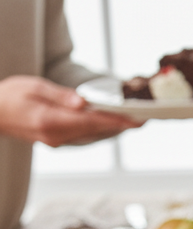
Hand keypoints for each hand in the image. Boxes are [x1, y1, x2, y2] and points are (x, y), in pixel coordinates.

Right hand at [0, 75, 140, 145]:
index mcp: (51, 122)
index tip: (135, 120)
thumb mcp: (33, 87)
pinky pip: (84, 136)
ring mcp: (58, 142)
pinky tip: (111, 124)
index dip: (116, 121)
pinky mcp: (58, 141)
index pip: (91, 122)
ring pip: (92, 136)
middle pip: (96, 131)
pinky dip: (99, 130)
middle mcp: (58, 136)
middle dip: (121, 125)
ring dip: (113, 129)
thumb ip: (60, 96)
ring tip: (134, 121)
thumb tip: (83, 103)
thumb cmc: (9, 96)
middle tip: (144, 120)